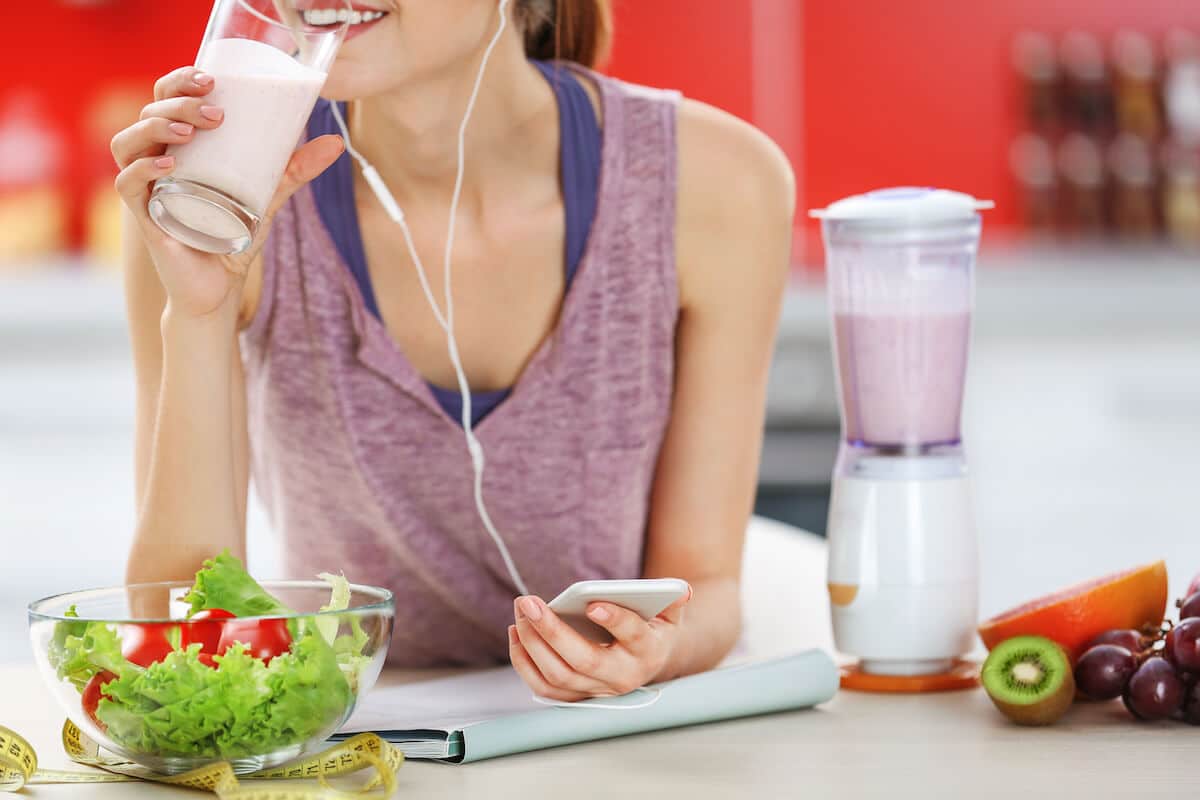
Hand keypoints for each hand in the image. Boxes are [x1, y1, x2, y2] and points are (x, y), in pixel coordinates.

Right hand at [111, 66, 342, 320]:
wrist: (220, 287)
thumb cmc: (233, 235)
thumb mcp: (269, 195)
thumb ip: (296, 169)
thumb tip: (336, 142)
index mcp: (180, 146)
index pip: (165, 98)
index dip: (178, 80)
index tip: (211, 78)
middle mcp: (156, 160)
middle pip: (148, 112)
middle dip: (177, 102)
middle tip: (215, 113)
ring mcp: (146, 187)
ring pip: (127, 142)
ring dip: (156, 127)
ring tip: (190, 131)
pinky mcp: (144, 216)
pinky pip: (127, 184)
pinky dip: (143, 168)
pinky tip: (169, 164)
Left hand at [508, 587, 692, 700]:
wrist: (649, 660)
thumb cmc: (653, 628)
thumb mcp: (669, 612)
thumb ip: (672, 599)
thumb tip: (681, 591)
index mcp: (648, 651)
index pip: (633, 636)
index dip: (615, 620)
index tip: (594, 604)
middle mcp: (622, 676)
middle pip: (582, 660)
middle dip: (551, 630)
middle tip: (529, 602)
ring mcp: (597, 690)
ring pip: (558, 675)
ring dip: (532, 643)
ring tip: (521, 612)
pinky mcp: (576, 695)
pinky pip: (544, 687)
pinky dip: (524, 662)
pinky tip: (517, 632)